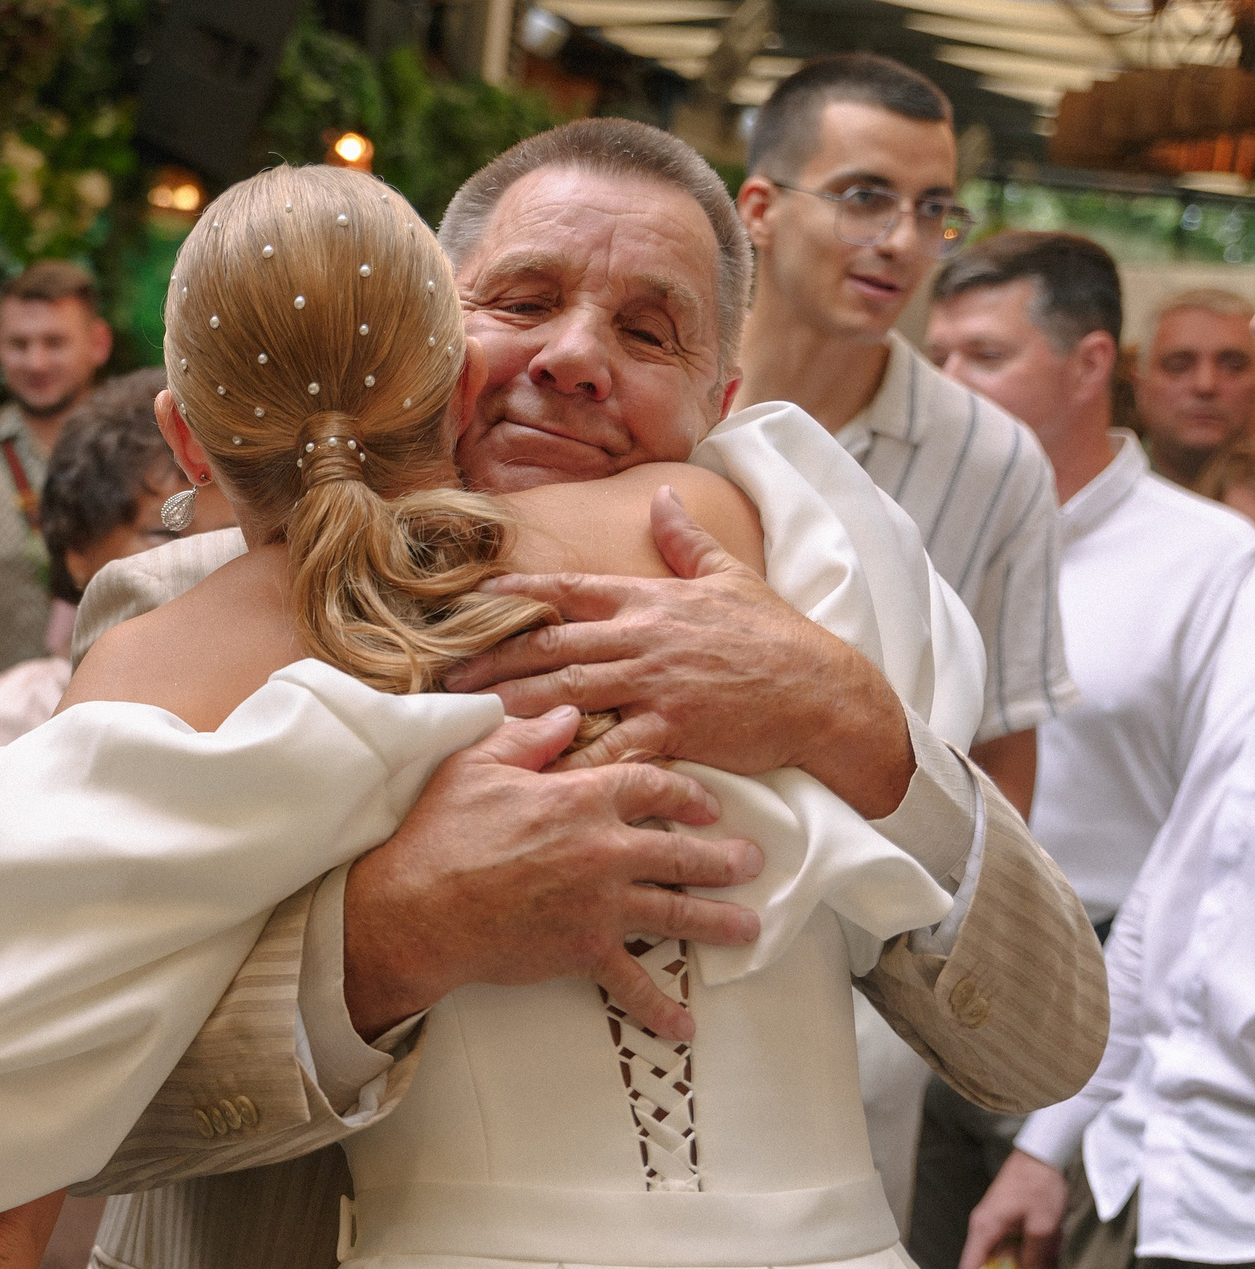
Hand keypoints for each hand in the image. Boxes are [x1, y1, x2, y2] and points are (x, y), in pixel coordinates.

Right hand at [344, 706, 764, 1042]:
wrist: (416, 909)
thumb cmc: (440, 834)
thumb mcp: (476, 765)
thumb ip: (527, 736)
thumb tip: (567, 714)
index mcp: (581, 798)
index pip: (652, 786)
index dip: (686, 794)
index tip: (707, 805)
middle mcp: (604, 850)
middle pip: (682, 853)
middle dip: (723, 859)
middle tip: (751, 863)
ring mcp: (600, 905)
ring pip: (676, 913)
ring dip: (717, 922)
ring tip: (748, 928)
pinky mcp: (584, 951)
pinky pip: (632, 982)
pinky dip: (659, 1006)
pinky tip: (684, 1025)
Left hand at [446, 490, 914, 818]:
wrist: (825, 691)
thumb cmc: (778, 638)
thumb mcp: (733, 577)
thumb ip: (689, 540)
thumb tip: (663, 497)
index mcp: (651, 601)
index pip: (571, 590)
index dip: (517, 592)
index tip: (474, 597)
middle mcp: (644, 637)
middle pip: (551, 645)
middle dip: (494, 659)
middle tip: (445, 676)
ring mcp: (656, 683)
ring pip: (568, 692)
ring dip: (513, 704)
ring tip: (468, 718)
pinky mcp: (672, 728)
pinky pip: (610, 746)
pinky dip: (571, 759)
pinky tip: (532, 771)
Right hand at [960, 1148, 1070, 1268]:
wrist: (1042, 1153)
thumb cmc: (1038, 1186)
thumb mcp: (1043, 1225)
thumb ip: (1034, 1255)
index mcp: (984, 1229)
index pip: (969, 1268)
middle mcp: (983, 1228)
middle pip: (986, 1265)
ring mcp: (994, 1222)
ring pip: (1001, 1255)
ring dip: (1020, 1268)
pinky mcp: (1006, 1218)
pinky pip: (1011, 1243)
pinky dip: (1026, 1254)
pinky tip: (1047, 1262)